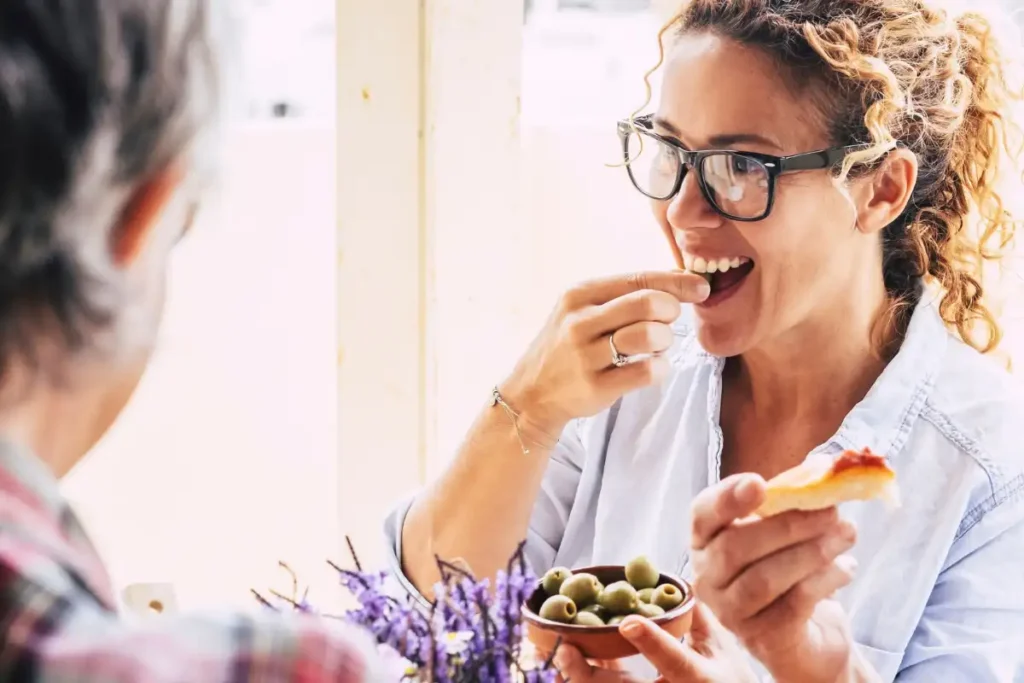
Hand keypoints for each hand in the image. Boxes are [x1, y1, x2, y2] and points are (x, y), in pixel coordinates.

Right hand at [501, 271, 710, 433]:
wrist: (531, 392)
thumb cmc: (569, 345)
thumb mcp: (583, 310)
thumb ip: (624, 294)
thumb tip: (679, 277)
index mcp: (579, 294)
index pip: (638, 279)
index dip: (676, 282)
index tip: (700, 288)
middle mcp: (579, 321)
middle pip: (647, 304)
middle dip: (671, 311)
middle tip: (670, 322)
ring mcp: (585, 355)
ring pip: (649, 336)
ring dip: (665, 341)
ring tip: (657, 347)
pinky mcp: (595, 387)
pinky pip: (646, 372)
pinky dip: (660, 369)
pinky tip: (651, 368)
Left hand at [553, 604, 758, 681]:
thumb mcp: (721, 650)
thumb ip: (697, 616)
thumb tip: (679, 582)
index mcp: (698, 679)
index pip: (674, 660)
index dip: (651, 641)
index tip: (628, 622)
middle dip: (589, 675)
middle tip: (565, 649)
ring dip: (580, 679)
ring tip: (559, 656)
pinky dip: (585, 679)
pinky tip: (567, 666)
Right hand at [690, 474, 858, 682]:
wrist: (806, 636)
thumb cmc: (788, 572)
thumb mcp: (784, 531)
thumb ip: (792, 500)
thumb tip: (823, 466)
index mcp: (705, 541)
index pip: (702, 515)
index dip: (726, 498)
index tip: (759, 484)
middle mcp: (708, 577)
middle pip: (736, 547)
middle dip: (787, 525)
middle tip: (830, 511)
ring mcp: (731, 611)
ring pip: (764, 578)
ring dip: (811, 552)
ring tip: (846, 535)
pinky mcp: (763, 637)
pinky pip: (793, 603)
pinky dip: (824, 580)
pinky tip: (846, 567)